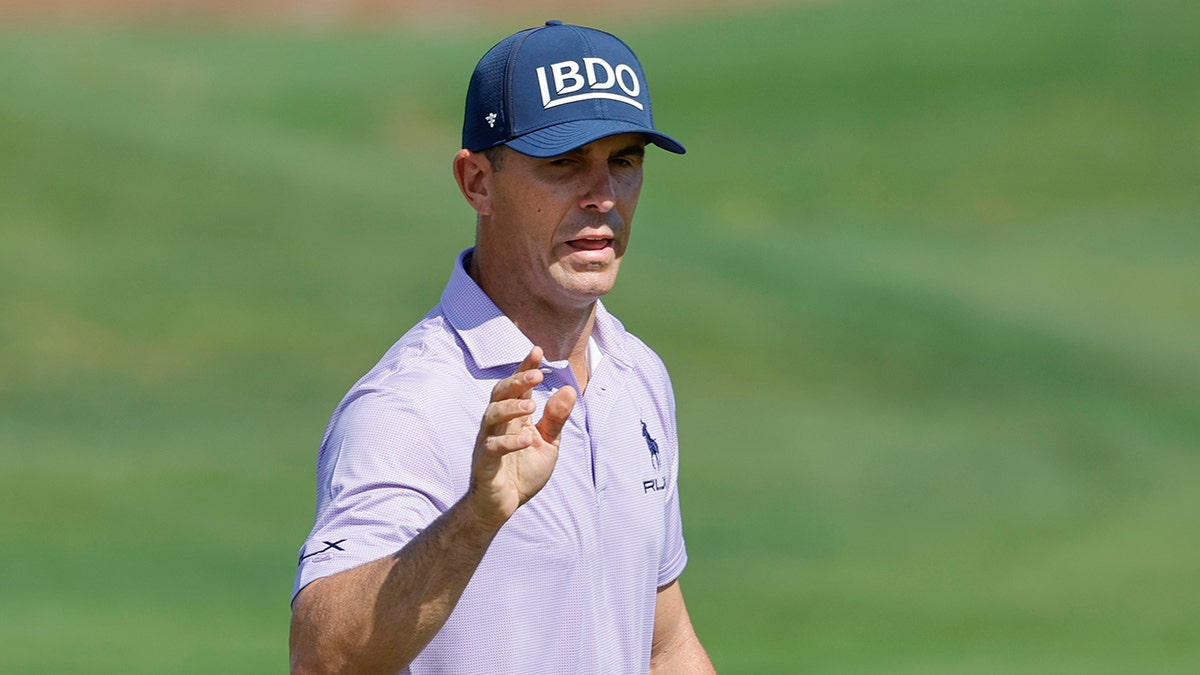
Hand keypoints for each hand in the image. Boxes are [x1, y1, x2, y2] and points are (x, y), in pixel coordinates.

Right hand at [466, 346, 576, 529]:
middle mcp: (498, 424)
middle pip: (500, 393)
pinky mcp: (484, 462)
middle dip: (517, 381)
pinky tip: (527, 440)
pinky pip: (492, 447)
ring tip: (531, 406)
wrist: (503, 504)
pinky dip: (509, 442)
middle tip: (537, 374)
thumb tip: (569, 389)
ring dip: (511, 407)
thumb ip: (556, 418)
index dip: (526, 367)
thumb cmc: (523, 471)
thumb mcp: (547, 443)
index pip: (518, 385)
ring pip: (491, 415)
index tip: (538, 350)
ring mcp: (488, 441)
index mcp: (514, 417)